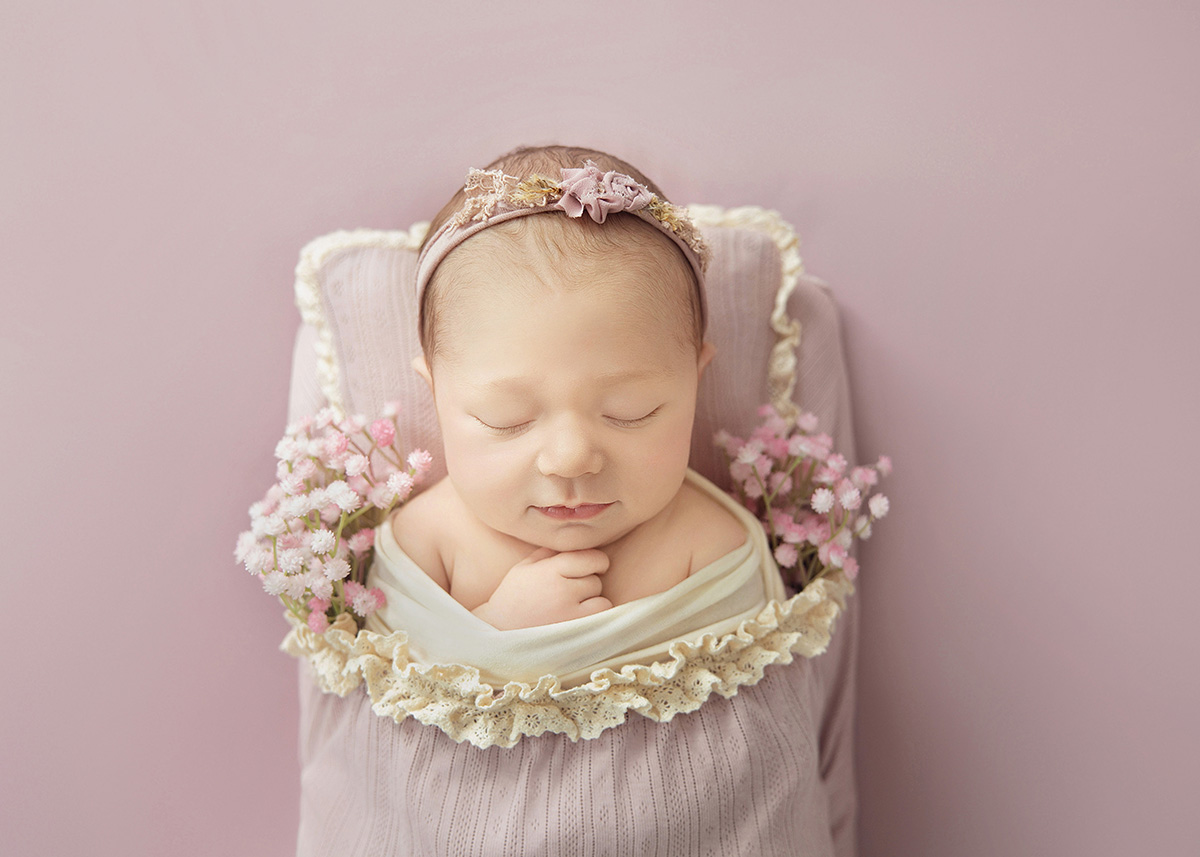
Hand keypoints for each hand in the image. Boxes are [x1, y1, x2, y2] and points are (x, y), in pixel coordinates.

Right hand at [472, 547, 611, 629]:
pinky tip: (580, 617)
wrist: (498, 633)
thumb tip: (572, 541)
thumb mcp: (524, 568)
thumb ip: (548, 553)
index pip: (590, 557)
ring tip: (575, 605)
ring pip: (601, 599)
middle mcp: (562, 590)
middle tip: (573, 589)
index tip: (591, 566)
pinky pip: (600, 619)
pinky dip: (595, 616)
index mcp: (549, 570)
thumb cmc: (512, 598)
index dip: (596, 560)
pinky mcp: (575, 631)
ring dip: (592, 601)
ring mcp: (570, 613)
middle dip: (588, 582)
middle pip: (596, 579)